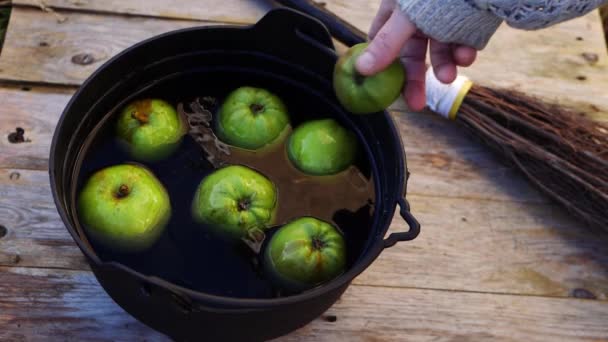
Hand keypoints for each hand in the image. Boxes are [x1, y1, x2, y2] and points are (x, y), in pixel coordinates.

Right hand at [355, 0, 477, 110]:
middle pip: (413, 53)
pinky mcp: (470, 22)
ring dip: (444, 65)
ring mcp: (446, 19)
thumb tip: (362, 69)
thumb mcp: (408, 15)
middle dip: (417, 78)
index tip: (387, 90)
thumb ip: (388, 43)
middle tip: (417, 104)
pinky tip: (468, 55)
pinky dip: (464, 52)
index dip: (383, 67)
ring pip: (441, 50)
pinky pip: (463, 43)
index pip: (383, 43)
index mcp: (398, 10)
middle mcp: (420, 17)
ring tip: (449, 77)